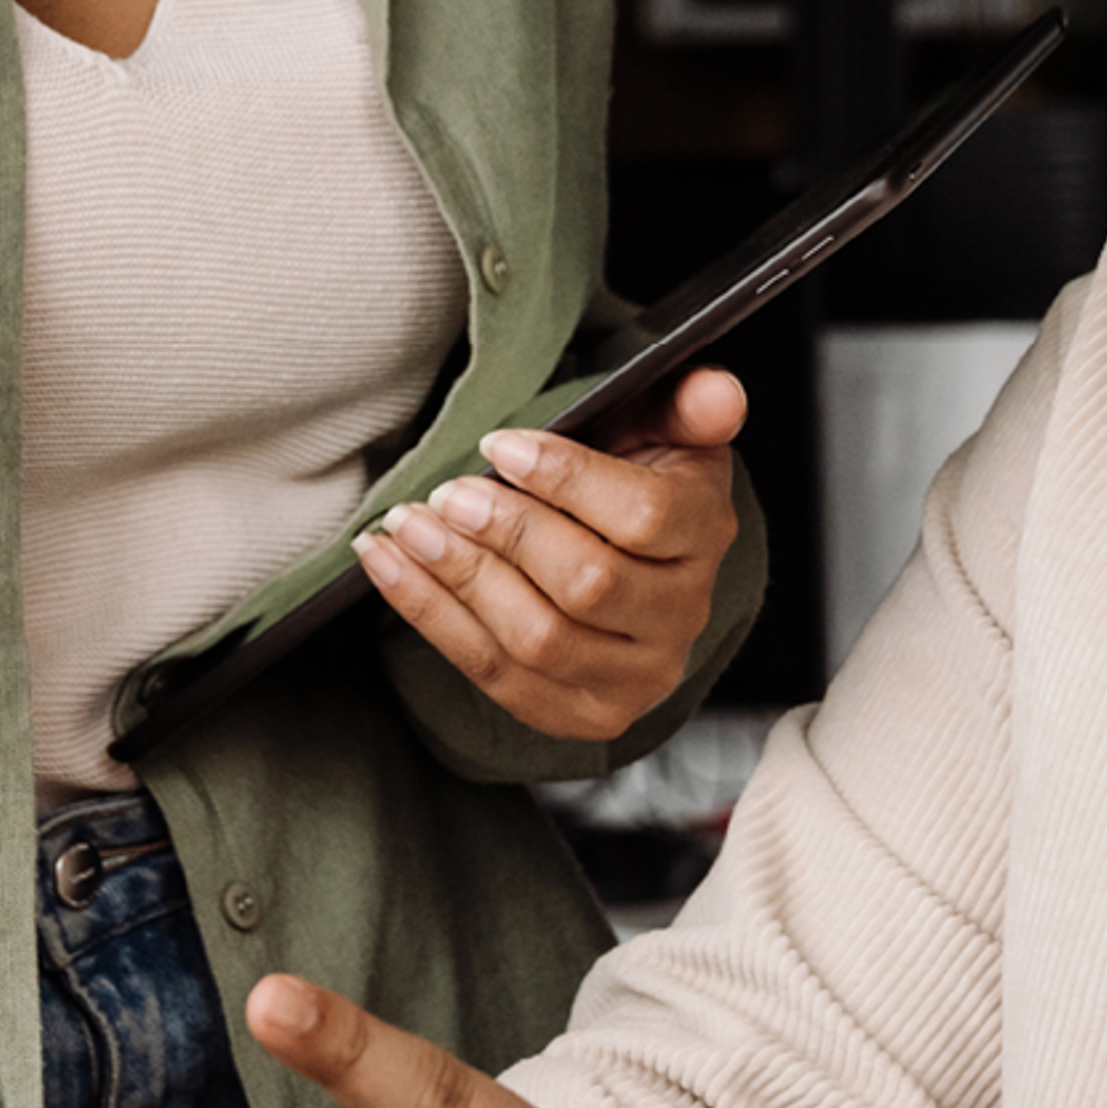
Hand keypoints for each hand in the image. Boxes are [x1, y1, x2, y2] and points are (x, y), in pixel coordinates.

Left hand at [357, 366, 744, 745]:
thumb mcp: (661, 428)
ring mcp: (635, 678)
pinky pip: (494, 674)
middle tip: (445, 493)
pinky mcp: (581, 715)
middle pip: (588, 584)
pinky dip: (430, 617)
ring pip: (538, 638)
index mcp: (706, 534)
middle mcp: (681, 616)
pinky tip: (387, 566)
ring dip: (458, 578)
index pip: (644, 516)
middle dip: (505, 534)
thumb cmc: (630, 479)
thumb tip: (719, 392)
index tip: (497, 445)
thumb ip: (687, 404)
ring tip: (405, 526)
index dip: (566, 479)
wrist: (624, 567)